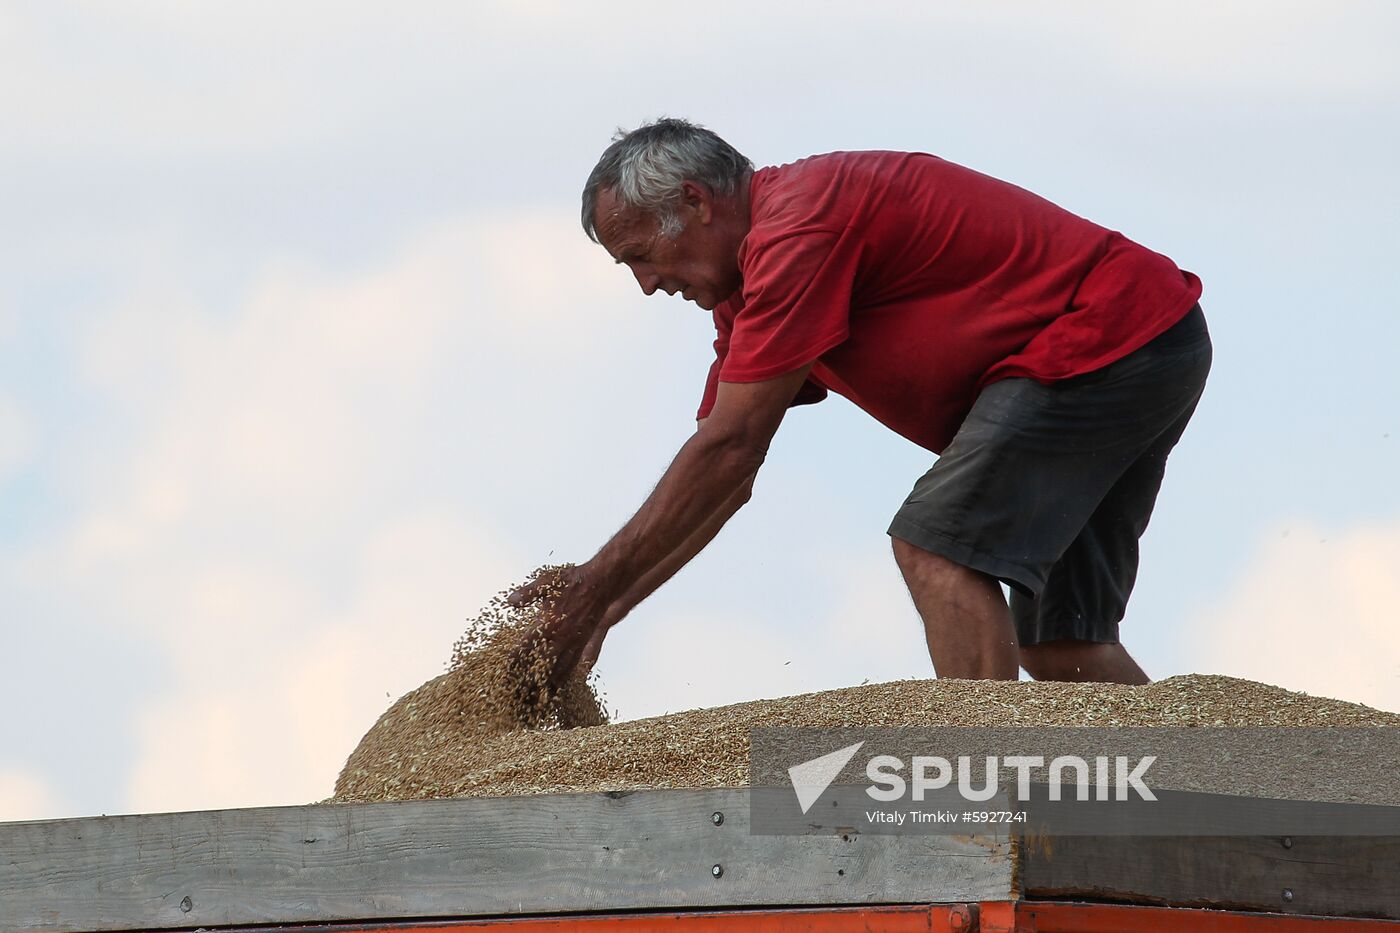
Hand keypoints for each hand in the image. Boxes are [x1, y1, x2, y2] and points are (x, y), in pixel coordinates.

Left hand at [508, 562, 616, 692]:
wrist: (602, 583)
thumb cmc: (574, 581)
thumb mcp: (547, 581)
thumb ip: (528, 593)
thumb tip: (510, 602)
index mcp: (549, 623)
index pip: (526, 648)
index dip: (514, 662)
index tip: (504, 674)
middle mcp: (561, 638)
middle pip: (541, 668)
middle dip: (529, 685)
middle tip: (518, 700)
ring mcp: (573, 644)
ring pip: (558, 673)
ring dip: (546, 689)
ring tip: (537, 705)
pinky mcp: (583, 645)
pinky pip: (571, 668)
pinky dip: (562, 681)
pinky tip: (556, 689)